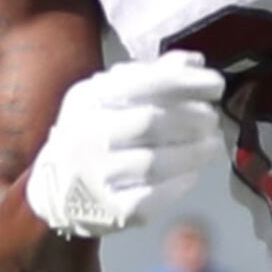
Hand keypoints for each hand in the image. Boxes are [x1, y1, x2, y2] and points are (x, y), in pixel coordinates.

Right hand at [24, 55, 225, 239]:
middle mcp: (85, 135)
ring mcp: (95, 175)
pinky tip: (192, 174)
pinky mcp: (110, 210)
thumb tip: (193, 62)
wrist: (55, 191)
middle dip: (192, 119)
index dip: (186, 83)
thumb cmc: (93, 135)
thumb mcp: (108, 99)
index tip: (217, 85)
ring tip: (211, 145)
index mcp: (87, 100)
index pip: (143, 84)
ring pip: (154, 162)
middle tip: (212, 120)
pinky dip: (180, 184)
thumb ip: (149, 78)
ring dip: (193, 152)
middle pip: (151, 122)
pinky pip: (153, 197)